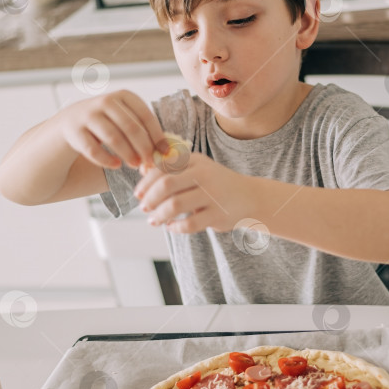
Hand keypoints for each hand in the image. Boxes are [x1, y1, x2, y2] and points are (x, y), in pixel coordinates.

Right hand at [57, 90, 168, 168]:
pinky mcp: (74, 130)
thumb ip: (144, 131)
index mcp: (124, 96)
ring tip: (135, 165)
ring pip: (113, 138)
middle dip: (143, 148)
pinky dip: (107, 160)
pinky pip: (93, 149)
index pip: (145, 116)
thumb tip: (166, 153)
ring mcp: (88, 114)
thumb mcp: (125, 119)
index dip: (157, 136)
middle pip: (131, 127)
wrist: (71, 122)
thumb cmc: (108, 123)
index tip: (165, 153)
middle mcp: (105, 101)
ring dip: (128, 154)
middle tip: (150, 163)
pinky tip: (116, 165)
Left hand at [134, 153, 255, 232]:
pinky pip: (189, 224)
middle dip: (150, 199)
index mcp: (196, 161)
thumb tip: (141, 170)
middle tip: (144, 208)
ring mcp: (212, 195)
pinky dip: (175, 227)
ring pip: (175, 205)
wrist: (250, 197)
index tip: (139, 194)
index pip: (163, 167)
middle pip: (166, 185)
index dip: (146, 182)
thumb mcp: (197, 168)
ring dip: (159, 215)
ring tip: (153, 220)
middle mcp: (204, 175)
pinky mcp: (218, 215)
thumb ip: (172, 168)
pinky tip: (171, 226)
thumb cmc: (215, 183)